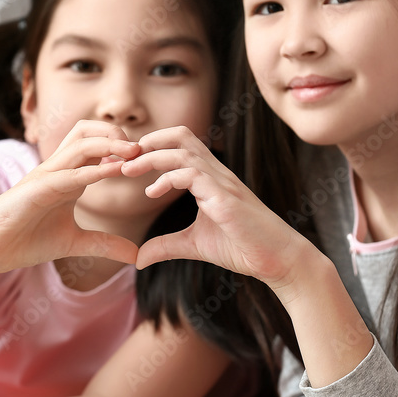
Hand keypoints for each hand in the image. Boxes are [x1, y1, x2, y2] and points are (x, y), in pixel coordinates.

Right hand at [0, 120, 141, 273]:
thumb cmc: (25, 240)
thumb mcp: (74, 243)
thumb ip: (104, 244)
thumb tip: (136, 255)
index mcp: (67, 176)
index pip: (94, 144)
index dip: (121, 146)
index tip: (146, 159)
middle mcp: (56, 169)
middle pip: (86, 131)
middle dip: (115, 133)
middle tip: (141, 149)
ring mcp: (44, 176)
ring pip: (79, 144)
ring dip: (109, 145)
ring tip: (133, 153)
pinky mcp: (34, 189)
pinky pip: (67, 173)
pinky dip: (92, 170)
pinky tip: (114, 172)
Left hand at [119, 126, 315, 290]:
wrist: (277, 260)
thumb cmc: (242, 247)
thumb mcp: (194, 245)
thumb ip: (166, 245)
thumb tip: (138, 258)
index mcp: (209, 178)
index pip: (179, 144)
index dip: (151, 146)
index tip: (126, 162)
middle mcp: (216, 173)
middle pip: (180, 136)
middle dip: (148, 141)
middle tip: (121, 158)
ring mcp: (222, 183)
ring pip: (183, 152)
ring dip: (151, 157)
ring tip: (127, 170)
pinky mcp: (225, 199)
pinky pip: (193, 175)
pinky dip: (168, 178)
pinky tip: (152, 192)